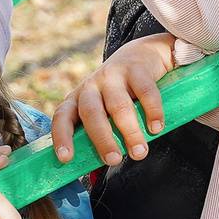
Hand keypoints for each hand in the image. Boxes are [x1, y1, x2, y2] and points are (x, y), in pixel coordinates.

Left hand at [51, 33, 175, 166]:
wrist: (141, 54)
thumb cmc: (119, 92)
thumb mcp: (103, 107)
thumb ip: (102, 129)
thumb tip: (102, 165)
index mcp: (78, 98)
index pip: (62, 117)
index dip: (62, 137)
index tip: (66, 158)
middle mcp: (92, 86)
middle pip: (92, 113)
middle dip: (103, 140)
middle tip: (114, 160)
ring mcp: (113, 75)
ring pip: (119, 106)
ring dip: (130, 132)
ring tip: (140, 152)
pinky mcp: (136, 68)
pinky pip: (145, 92)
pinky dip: (152, 112)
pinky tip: (156, 127)